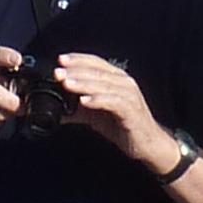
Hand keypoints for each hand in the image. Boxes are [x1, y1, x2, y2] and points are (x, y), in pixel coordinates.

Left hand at [46, 49, 165, 159]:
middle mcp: (123, 82)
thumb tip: (55, 111)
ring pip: (104, 84)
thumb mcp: (95, 115)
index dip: (78, 59)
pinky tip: (84, 101)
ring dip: (83, 83)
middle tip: (58, 72)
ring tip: (66, 84)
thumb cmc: (123, 125)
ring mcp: (129, 95)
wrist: (147, 144)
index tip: (60, 59)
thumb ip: (76, 110)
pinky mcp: (131, 111)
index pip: (95, 62)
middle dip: (75, 71)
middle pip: (97, 72)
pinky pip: (113, 102)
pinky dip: (98, 100)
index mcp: (115, 79)